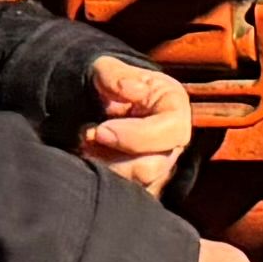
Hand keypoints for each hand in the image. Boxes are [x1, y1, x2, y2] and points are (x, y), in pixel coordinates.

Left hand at [77, 56, 196, 197]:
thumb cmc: (108, 82)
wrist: (101, 101)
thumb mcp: (106, 68)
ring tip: (87, 146)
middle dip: (114, 157)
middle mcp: (176, 139)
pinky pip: (128, 194)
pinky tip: (91, 159)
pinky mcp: (147, 183)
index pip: (169, 132)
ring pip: (138, 184)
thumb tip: (132, 88)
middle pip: (153, 166)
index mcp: (175, 107)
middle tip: (87, 137)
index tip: (99, 130)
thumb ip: (115, 75)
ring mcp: (163, 164)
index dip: (134, 136)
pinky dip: (105, 181)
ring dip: (106, 168)